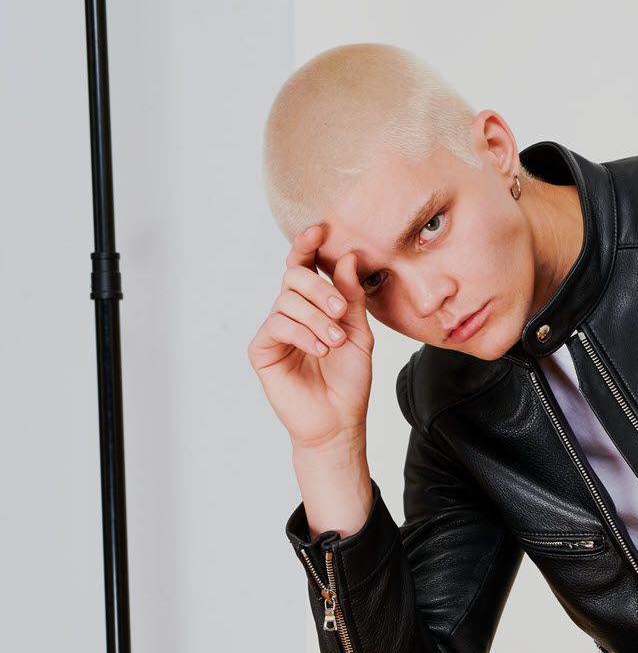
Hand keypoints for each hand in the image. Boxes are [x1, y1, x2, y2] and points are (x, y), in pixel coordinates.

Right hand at [247, 224, 373, 452]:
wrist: (338, 422)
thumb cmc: (348, 381)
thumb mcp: (359, 334)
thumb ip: (352, 297)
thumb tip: (347, 257)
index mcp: (314, 305)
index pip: (304, 267)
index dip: (307, 246)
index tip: (320, 231)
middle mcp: (291, 312)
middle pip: (294, 276)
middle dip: (321, 289)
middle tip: (341, 312)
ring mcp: (275, 329)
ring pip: (287, 299)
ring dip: (317, 318)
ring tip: (335, 343)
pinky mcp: (262, 349)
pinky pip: (278, 324)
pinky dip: (302, 333)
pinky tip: (319, 351)